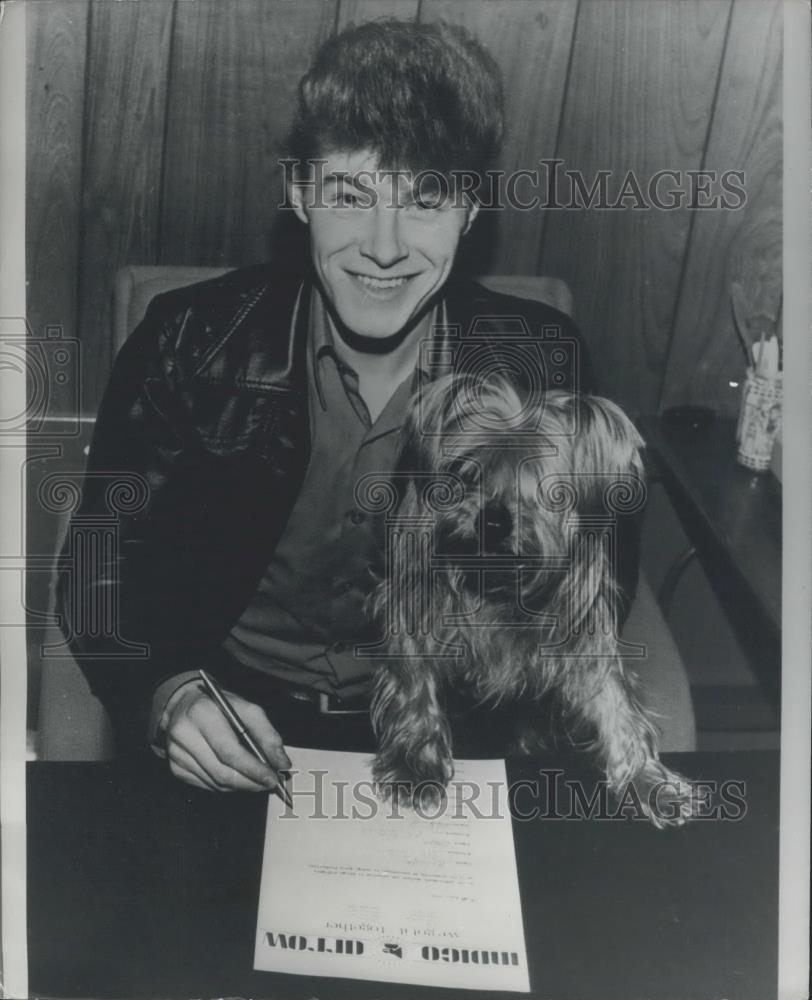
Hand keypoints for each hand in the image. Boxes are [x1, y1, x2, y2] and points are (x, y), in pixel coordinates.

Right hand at [160, 682, 290, 791]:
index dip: (253, 769)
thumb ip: (267, 734)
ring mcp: (177, 754)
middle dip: (250, 782)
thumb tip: (281, 763)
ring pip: (216, 782)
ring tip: (258, 781)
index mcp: (202, 714)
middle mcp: (184, 735)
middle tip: (269, 783)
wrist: (184, 704)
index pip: (229, 752)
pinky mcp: (176, 768)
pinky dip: (226, 785)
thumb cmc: (218, 705)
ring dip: (241, 786)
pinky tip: (238, 777)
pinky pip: (207, 785)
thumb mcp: (246, 708)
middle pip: (222, 772)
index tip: (272, 778)